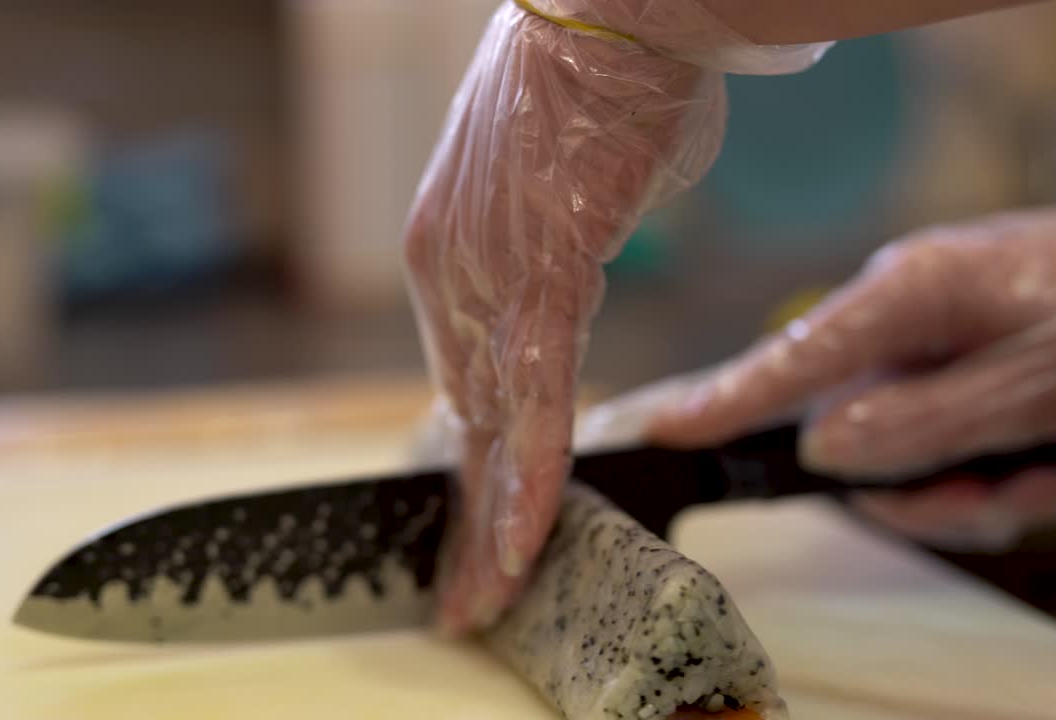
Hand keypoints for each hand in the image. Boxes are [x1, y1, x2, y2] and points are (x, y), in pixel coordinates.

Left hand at [403, 3, 823, 634]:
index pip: (459, 382)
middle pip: (461, 420)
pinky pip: (538, 398)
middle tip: (461, 596)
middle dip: (463, 519)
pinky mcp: (540, 276)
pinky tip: (529, 535)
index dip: (470, 462)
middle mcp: (450, 272)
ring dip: (494, 521)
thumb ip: (554, 249)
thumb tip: (582, 262)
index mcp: (447, 252)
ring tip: (488, 598)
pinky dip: (536, 473)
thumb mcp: (556, 185)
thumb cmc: (592, 82)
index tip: (477, 517)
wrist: (608, 10)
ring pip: (492, 425)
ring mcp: (487, 278)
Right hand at [577, 195, 1055, 549]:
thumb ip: (924, 423)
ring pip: (902, 456)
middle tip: (1006, 502)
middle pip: (852, 435)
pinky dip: (1003, 476)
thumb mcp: (1037, 384)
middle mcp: (902, 320)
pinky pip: (942, 448)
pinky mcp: (958, 372)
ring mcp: (931, 347)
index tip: (656, 433)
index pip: (788, 360)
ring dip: (982, 491)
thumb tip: (824, 450)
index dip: (719, 402)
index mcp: (906, 296)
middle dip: (929, 491)